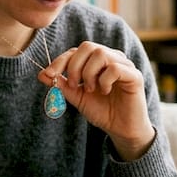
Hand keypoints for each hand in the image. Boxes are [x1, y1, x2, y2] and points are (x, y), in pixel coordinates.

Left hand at [37, 41, 155, 159]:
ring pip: (100, 54)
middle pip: (88, 47)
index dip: (60, 60)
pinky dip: (104, 80)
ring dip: (89, 73)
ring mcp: (124, 65)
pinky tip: (105, 91)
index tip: (49, 74)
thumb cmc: (101, 111)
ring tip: (90, 90)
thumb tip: (41, 74)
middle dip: (74, 66)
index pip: (76, 51)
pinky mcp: (134, 76)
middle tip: (74, 85)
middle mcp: (112, 58)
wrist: (121, 130)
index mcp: (97, 61)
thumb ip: (62, 84)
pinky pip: (115, 68)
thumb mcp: (77, 97)